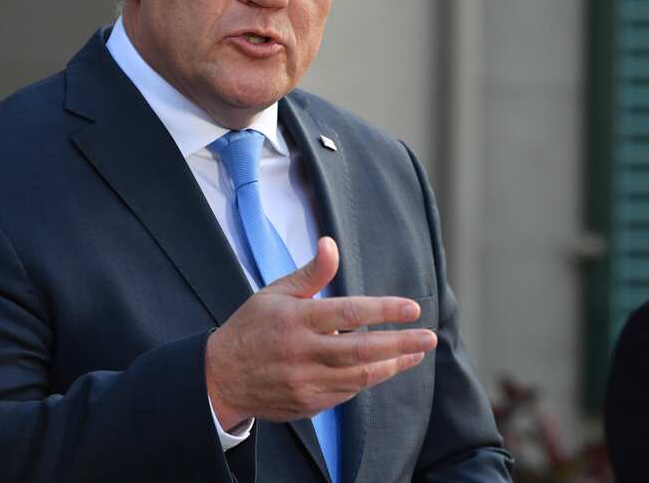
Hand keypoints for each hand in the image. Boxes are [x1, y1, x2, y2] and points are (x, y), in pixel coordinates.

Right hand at [205, 236, 435, 426]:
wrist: (219, 378)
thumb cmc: (251, 328)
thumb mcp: (274, 293)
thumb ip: (309, 273)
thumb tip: (331, 244)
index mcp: (297, 320)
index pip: (350, 313)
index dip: (385, 311)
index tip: (412, 308)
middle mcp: (303, 352)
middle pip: (362, 350)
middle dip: (401, 344)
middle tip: (429, 338)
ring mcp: (305, 382)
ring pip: (359, 376)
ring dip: (393, 366)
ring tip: (416, 354)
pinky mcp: (307, 404)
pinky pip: (346, 393)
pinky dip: (368, 380)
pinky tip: (384, 368)